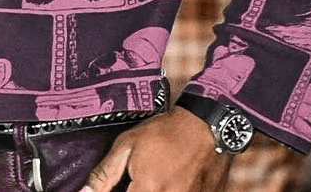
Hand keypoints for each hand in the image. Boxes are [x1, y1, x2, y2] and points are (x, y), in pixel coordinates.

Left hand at [81, 108, 228, 191]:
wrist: (205, 126)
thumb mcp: (127, 146)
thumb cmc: (165, 133)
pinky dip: (163, 190)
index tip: (114, 189)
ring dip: (147, 191)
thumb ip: (105, 174)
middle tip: (132, 183)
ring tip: (148, 180)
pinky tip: (160, 183)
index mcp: (147, 189)